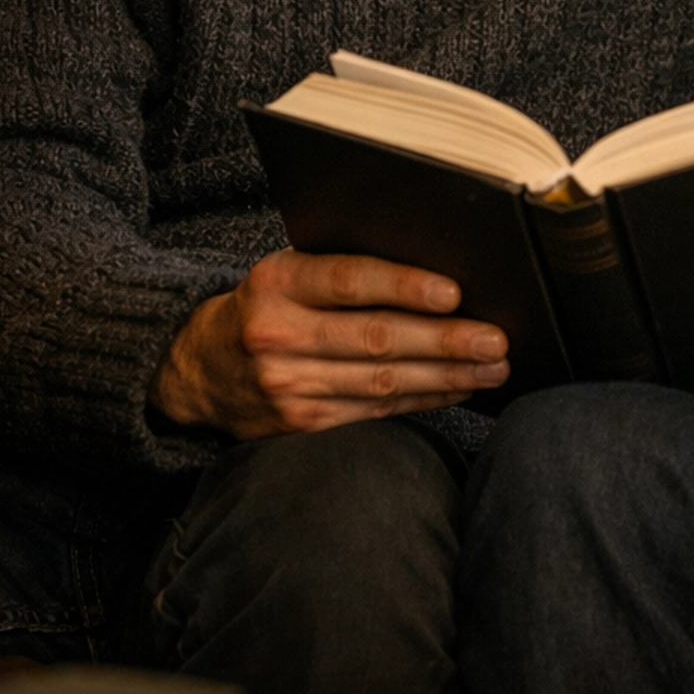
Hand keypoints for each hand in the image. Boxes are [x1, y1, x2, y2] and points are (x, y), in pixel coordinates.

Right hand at [150, 249, 508, 438]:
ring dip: (446, 376)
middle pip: (375, 339)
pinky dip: (422, 399)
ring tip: (493, 366)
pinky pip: (374, 411)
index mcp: (276, 283)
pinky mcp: (300, 427)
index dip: (403, 286)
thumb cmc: (265, 305)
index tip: (454, 291)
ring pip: (382, 382)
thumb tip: (435, 266)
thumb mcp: (286, 272)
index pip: (348, 280)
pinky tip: (457, 388)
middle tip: (496, 338)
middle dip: (444, 341)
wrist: (197, 370)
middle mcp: (277, 336)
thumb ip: (340, 268)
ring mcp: (287, 387)